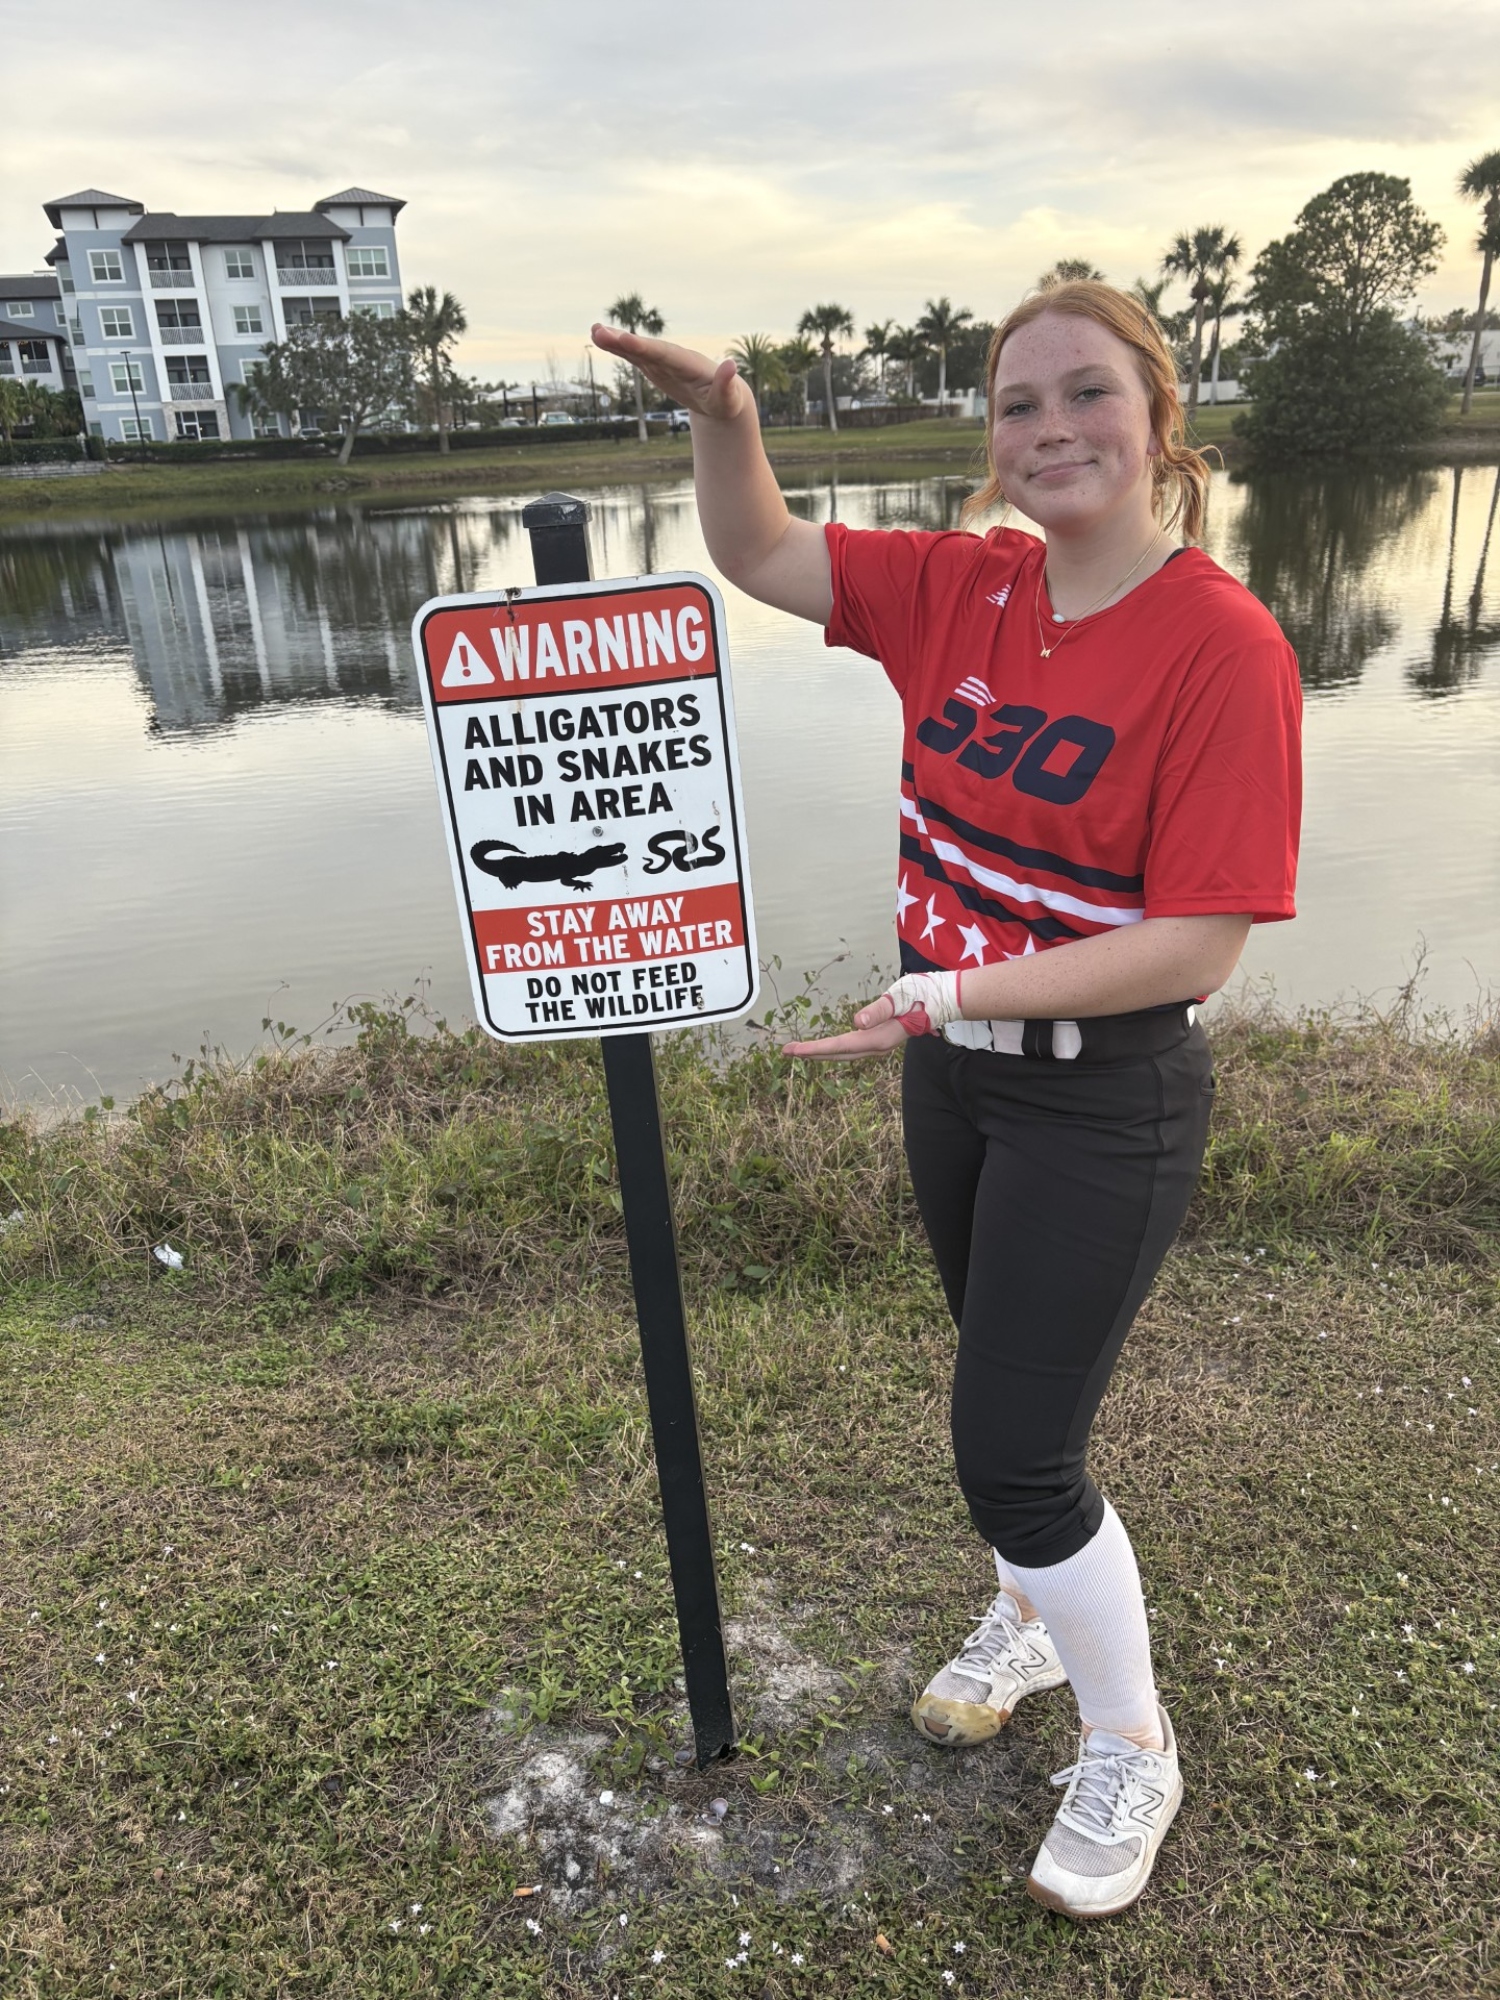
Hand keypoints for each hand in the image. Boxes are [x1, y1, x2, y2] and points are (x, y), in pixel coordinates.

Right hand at [590, 323, 748, 421]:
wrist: (722, 396)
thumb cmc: (727, 400)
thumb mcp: (729, 397)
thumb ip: (727, 384)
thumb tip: (731, 365)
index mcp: (689, 363)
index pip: (665, 354)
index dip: (645, 347)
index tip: (625, 340)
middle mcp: (674, 357)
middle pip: (647, 348)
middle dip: (625, 341)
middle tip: (599, 331)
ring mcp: (663, 361)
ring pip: (638, 350)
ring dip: (616, 341)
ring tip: (594, 331)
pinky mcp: (656, 367)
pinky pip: (635, 356)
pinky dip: (620, 349)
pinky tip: (601, 339)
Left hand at [782, 991, 909, 1061]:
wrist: (942, 1001)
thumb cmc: (921, 996)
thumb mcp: (899, 998)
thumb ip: (878, 1010)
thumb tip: (857, 1021)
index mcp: (878, 1038)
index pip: (839, 1046)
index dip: (815, 1049)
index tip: (793, 1051)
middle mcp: (877, 1046)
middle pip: (838, 1054)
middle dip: (811, 1054)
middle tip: (785, 1052)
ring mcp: (879, 1044)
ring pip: (844, 1053)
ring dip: (821, 1053)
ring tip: (799, 1051)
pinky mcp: (880, 1039)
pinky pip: (851, 1048)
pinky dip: (834, 1049)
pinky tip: (826, 1048)